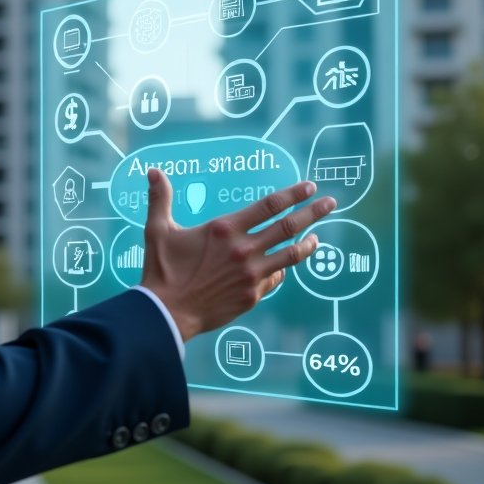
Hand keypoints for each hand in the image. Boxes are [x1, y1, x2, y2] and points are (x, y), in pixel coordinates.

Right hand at [139, 168, 335, 341]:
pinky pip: (275, 279)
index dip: (292, 194)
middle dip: (314, 213)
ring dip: (308, 244)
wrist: (167, 312)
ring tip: (318, 237)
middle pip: (289, 227)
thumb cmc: (162, 269)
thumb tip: (153, 171)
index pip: (269, 205)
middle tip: (331, 203)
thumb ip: (160, 199)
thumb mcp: (158, 230)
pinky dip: (281, 270)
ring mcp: (252, 274)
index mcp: (225, 229)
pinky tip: (282, 267)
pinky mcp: (252, 295)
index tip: (309, 187)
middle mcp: (244, 250)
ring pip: (291, 255)